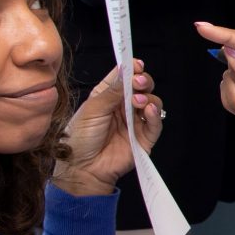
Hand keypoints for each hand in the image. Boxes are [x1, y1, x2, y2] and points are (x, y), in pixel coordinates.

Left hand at [53, 63, 162, 194]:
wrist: (82, 169)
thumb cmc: (79, 140)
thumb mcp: (92, 109)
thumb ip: (112, 90)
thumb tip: (125, 69)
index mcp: (108, 96)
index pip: (124, 77)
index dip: (132, 69)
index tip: (136, 65)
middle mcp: (123, 107)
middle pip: (142, 87)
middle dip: (143, 82)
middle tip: (138, 83)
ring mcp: (135, 122)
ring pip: (152, 103)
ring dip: (148, 98)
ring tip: (137, 102)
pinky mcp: (144, 138)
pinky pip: (156, 124)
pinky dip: (155, 115)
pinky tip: (149, 111)